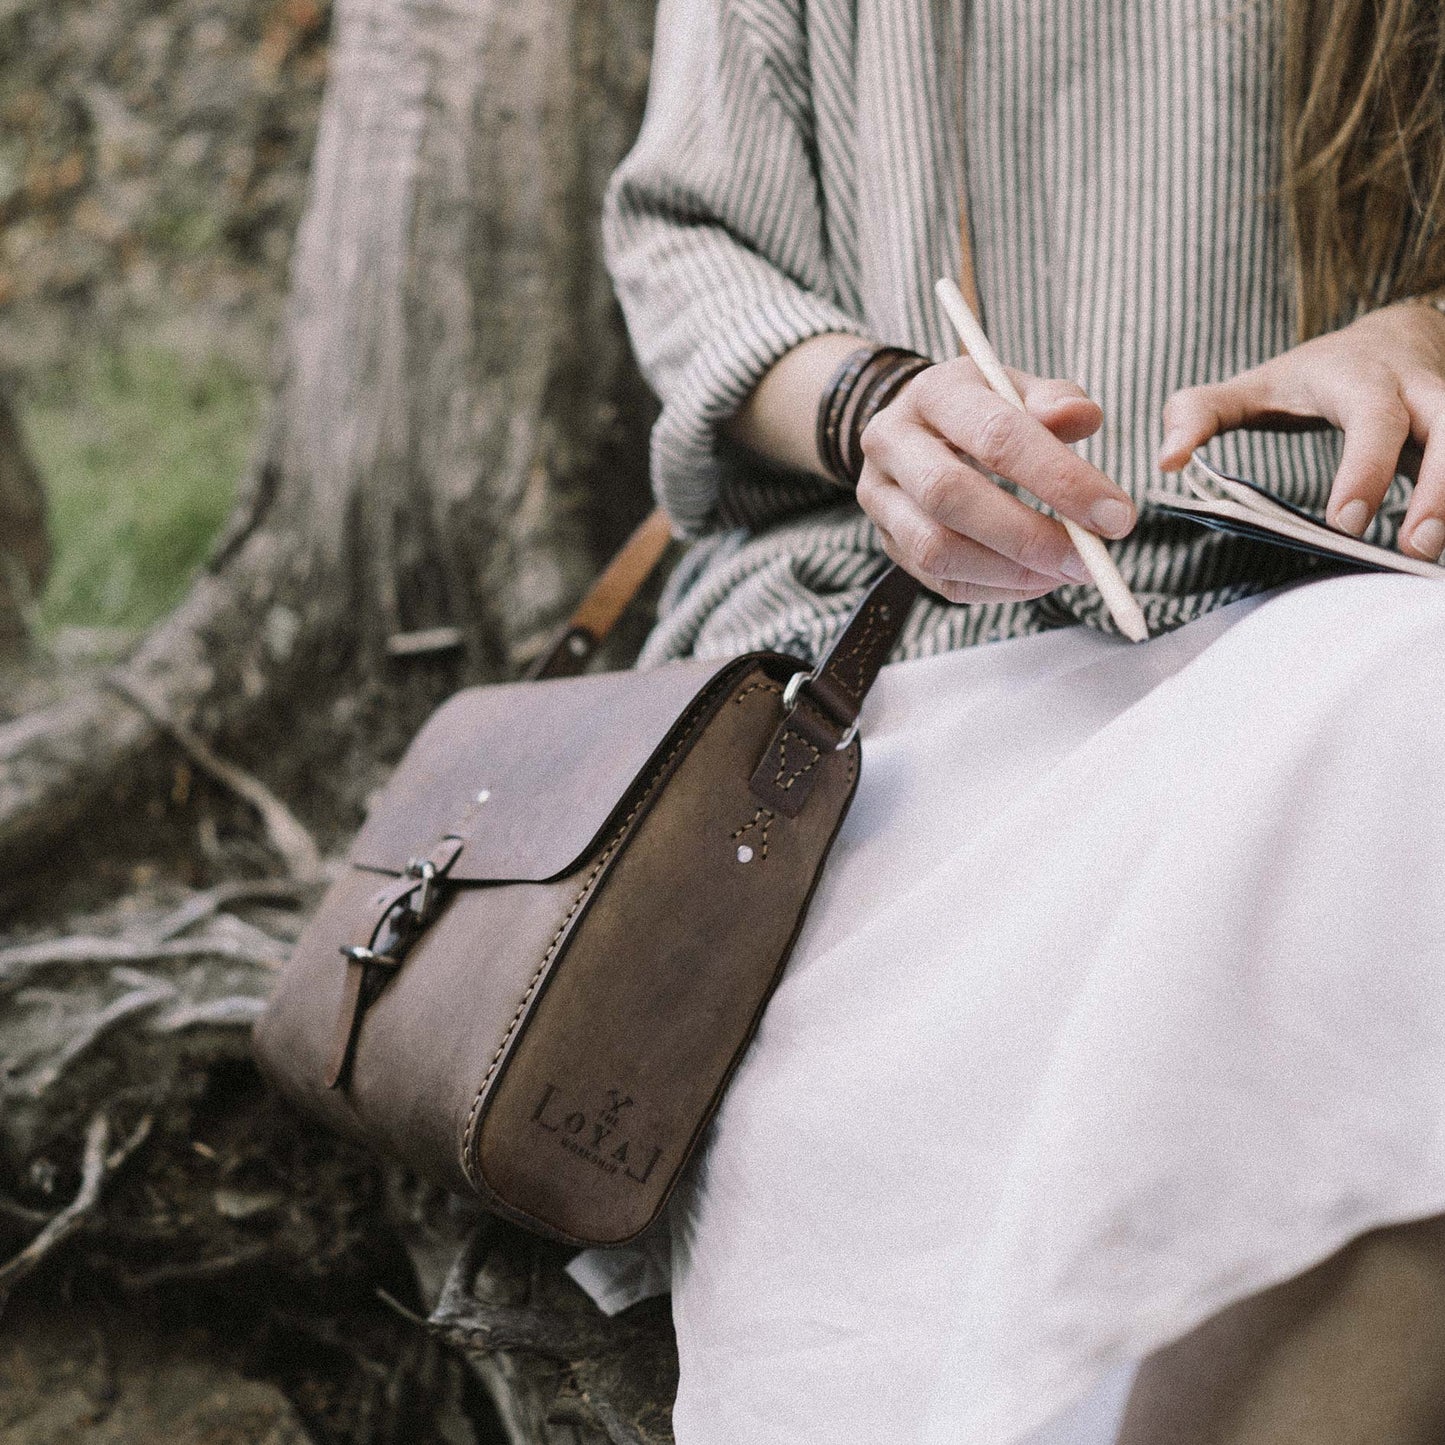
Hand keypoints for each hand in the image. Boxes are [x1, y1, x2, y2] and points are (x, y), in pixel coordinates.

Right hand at [856, 358, 1136, 603]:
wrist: (913, 430)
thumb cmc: (979, 409)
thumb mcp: (1015, 388)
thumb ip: (1054, 400)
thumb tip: (1084, 417)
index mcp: (933, 393)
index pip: (996, 436)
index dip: (1059, 479)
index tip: (1117, 515)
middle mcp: (892, 443)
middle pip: (950, 496)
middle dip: (1028, 536)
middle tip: (1088, 559)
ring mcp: (880, 498)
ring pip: (935, 550)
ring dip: (1010, 572)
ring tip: (1065, 572)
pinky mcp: (888, 542)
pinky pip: (940, 582)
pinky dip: (996, 589)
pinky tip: (1037, 580)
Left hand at [1159, 299, 1444, 559]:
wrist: (1395, 339)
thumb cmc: (1312, 375)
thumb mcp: (1254, 385)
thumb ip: (1199, 414)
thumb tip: (1166, 461)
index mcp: (1363, 381)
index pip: (1372, 421)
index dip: (1365, 469)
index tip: (1345, 522)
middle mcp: (1421, 391)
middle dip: (1440, 487)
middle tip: (1414, 547)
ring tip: (1429, 556)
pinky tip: (1441, 547)